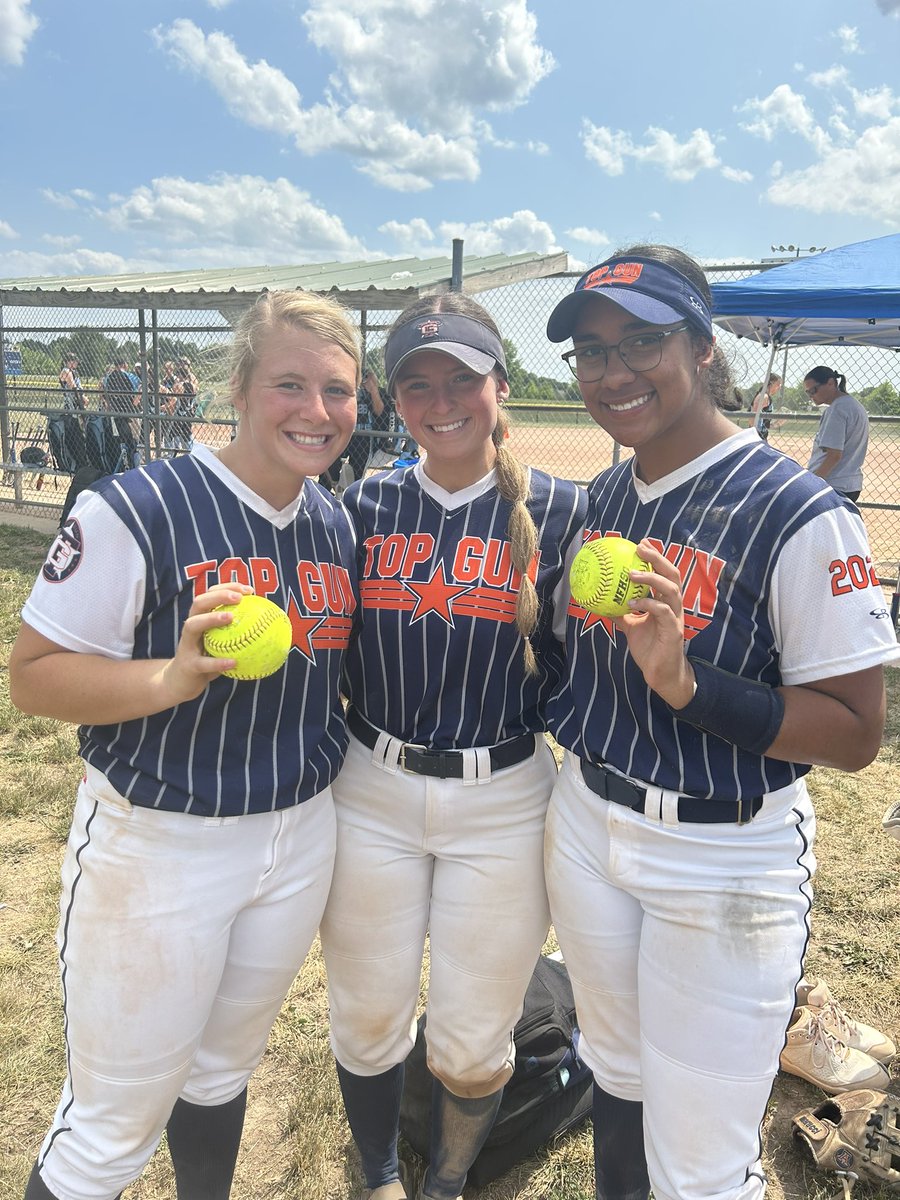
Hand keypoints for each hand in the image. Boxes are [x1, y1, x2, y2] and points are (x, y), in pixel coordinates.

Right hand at [158, 582, 251, 704]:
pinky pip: (203, 662)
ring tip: (230, 617)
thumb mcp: (222, 644)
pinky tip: (234, 662)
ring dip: (211, 618)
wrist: (181, 683)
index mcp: (200, 618)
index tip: (249, 590)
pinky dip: (218, 662)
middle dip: (218, 595)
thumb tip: (268, 626)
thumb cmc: (207, 659)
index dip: (228, 587)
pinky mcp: (188, 664)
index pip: (211, 595)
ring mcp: (187, 644)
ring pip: (193, 625)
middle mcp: (191, 627)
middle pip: (199, 603)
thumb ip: (238, 633)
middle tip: (238, 597)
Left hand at [612, 541, 694, 707]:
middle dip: (657, 558)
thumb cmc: (648, 647)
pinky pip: (663, 612)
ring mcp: (676, 616)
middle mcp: (673, 605)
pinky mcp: (674, 630)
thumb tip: (599, 602)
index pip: (664, 572)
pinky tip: (632, 603)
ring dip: (651, 579)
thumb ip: (619, 612)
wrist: (660, 672)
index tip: (640, 543)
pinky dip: (648, 604)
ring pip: (670, 589)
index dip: (655, 556)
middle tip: (640, 548)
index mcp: (665, 601)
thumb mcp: (630, 626)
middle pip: (672, 574)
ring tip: (632, 574)